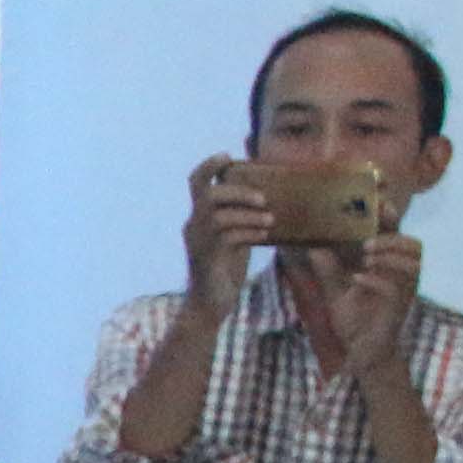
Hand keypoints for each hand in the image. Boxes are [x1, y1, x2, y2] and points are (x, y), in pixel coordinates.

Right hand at [179, 154, 273, 302]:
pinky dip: (249, 232)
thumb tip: (268, 201)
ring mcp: (197, 242)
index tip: (229, 157)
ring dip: (248, 215)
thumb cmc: (225, 271)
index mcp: (198, 217)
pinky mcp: (206, 258)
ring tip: (270, 220)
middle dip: (237, 192)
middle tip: (262, 199)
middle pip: (208, 195)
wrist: (211, 305)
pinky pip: (227, 237)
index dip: (210, 165)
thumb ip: (241, 220)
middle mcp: (192, 226)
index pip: (196, 182)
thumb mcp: (235, 238)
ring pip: (219, 216)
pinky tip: (263, 236)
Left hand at [313, 230, 425, 378]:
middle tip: (366, 243)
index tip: (378, 202)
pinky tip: (357, 279)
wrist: (361, 351)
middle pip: (414, 243)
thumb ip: (327, 268)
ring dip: (390, 255)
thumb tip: (313, 245)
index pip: (396, 234)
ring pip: (413, 261)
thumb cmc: (354, 318)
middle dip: (393, 237)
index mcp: (387, 264)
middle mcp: (401, 274)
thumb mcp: (334, 290)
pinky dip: (377, 280)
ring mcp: (403, 290)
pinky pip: (395, 288)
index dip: (392, 216)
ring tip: (366, 257)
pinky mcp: (398, 307)